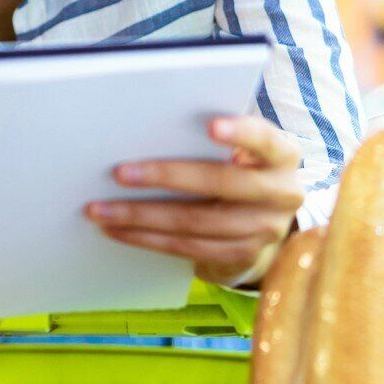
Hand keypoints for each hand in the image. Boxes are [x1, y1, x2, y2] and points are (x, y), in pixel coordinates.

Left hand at [85, 115, 305, 284]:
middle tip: (119, 173)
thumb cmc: (242, 171)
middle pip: (221, 183)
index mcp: (282, 155)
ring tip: (101, 210)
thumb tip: (156, 129)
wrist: (267, 225)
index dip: (240, 132)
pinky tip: (118, 230)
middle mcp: (282, 193)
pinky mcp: (241, 257)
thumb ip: (217, 139)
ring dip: (142, 216)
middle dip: (166, 176)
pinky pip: (187, 248)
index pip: (265, 139)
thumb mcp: (244, 151)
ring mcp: (264, 230)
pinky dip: (147, 239)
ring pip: (195, 222)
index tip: (210, 126)